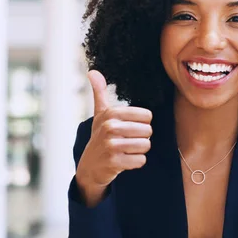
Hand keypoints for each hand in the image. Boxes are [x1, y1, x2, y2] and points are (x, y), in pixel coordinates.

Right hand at [75, 70, 152, 203]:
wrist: (90, 166)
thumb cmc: (99, 136)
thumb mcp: (100, 114)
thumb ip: (99, 92)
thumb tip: (92, 71)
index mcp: (111, 113)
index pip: (147, 116)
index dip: (142, 124)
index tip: (129, 129)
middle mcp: (110, 127)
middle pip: (148, 131)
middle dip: (141, 138)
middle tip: (127, 141)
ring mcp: (111, 145)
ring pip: (146, 145)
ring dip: (139, 151)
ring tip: (126, 150)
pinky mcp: (115, 162)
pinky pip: (141, 160)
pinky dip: (136, 162)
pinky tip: (124, 161)